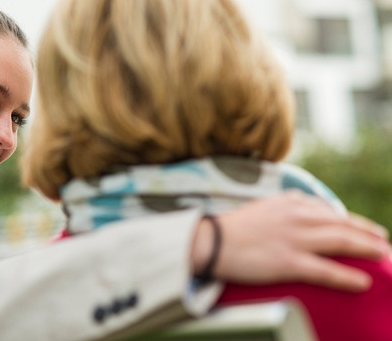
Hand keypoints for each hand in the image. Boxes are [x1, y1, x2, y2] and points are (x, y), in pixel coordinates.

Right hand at [191, 190, 390, 291]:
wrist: (211, 241)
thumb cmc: (232, 227)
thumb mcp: (262, 207)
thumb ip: (284, 205)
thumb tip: (299, 201)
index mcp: (289, 203)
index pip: (328, 210)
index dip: (351, 220)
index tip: (364, 228)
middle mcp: (297, 217)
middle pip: (342, 224)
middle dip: (367, 233)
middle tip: (383, 242)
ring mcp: (294, 240)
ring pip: (341, 242)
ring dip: (367, 248)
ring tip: (383, 255)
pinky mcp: (288, 262)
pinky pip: (326, 270)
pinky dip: (347, 276)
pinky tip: (363, 282)